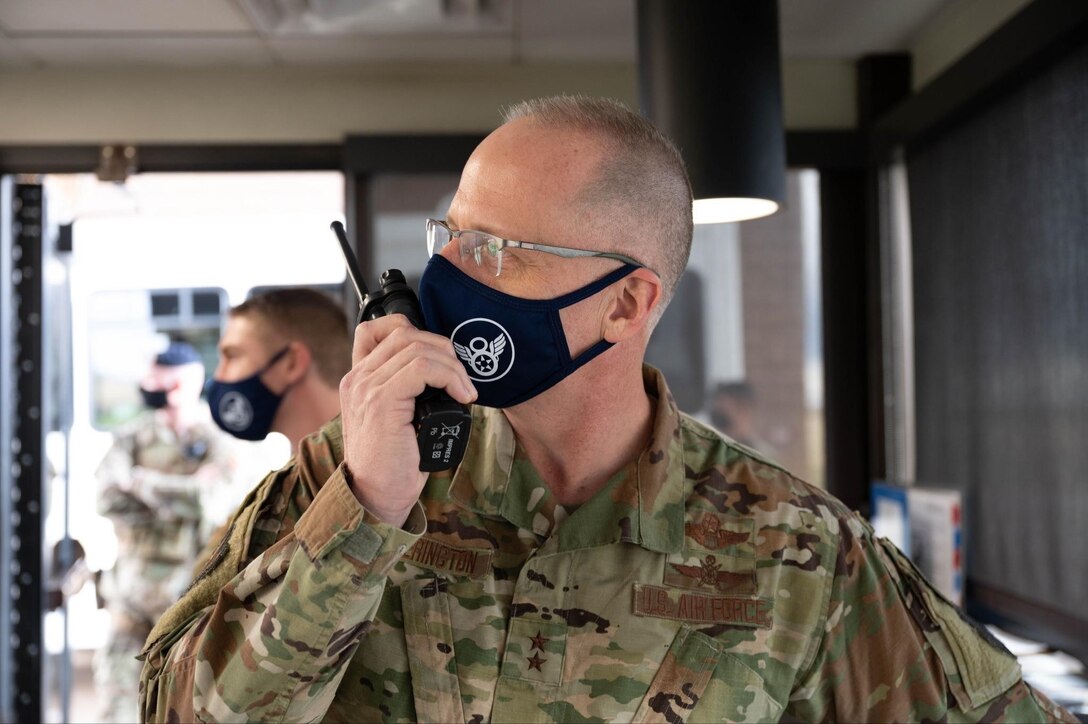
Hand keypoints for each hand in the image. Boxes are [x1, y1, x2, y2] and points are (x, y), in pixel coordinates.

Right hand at [339, 314, 475, 526]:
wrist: (377, 497)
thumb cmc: (394, 463)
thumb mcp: (398, 418)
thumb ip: (406, 391)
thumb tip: (446, 369)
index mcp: (358, 379)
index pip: (377, 328)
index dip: (414, 330)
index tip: (441, 358)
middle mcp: (357, 378)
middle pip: (405, 332)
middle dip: (444, 349)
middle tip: (462, 379)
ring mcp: (366, 387)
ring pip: (418, 347)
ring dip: (453, 366)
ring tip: (465, 390)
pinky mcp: (380, 401)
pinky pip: (422, 367)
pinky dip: (450, 377)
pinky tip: (462, 396)